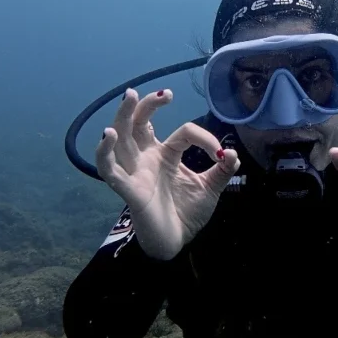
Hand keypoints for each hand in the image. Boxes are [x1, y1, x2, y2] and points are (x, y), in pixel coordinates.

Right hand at [96, 88, 239, 260]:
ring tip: (130, 96)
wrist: (176, 243)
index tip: (219, 153)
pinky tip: (108, 135)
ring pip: (122, 139)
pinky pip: (109, 170)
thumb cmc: (186, 214)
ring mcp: (136, 172)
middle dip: (146, 105)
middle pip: (138, 124)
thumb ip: (221, 171)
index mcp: (166, 155)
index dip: (203, 137)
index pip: (182, 133)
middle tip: (162, 93)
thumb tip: (232, 152)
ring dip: (123, 116)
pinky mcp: (128, 190)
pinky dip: (104, 152)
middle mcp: (147, 159)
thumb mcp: (210, 189)